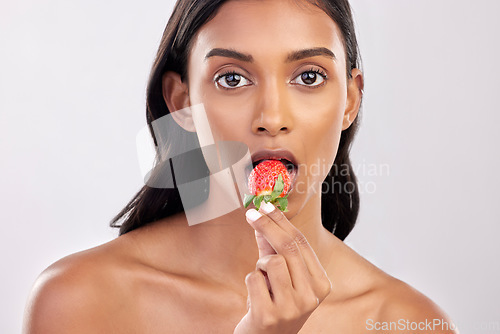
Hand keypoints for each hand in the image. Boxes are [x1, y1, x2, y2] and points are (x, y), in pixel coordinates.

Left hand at [234, 201, 331, 333]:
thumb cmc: (275, 304)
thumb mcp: (280, 275)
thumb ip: (273, 247)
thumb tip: (263, 215)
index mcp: (321, 284)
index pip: (301, 243)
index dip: (281, 221)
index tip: (265, 206)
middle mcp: (311, 296)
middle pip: (288, 247)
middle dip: (267, 225)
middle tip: (251, 213)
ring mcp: (292, 307)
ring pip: (270, 261)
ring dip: (259, 266)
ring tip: (263, 283)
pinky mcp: (269, 315)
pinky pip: (253, 279)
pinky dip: (250, 282)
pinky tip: (256, 297)